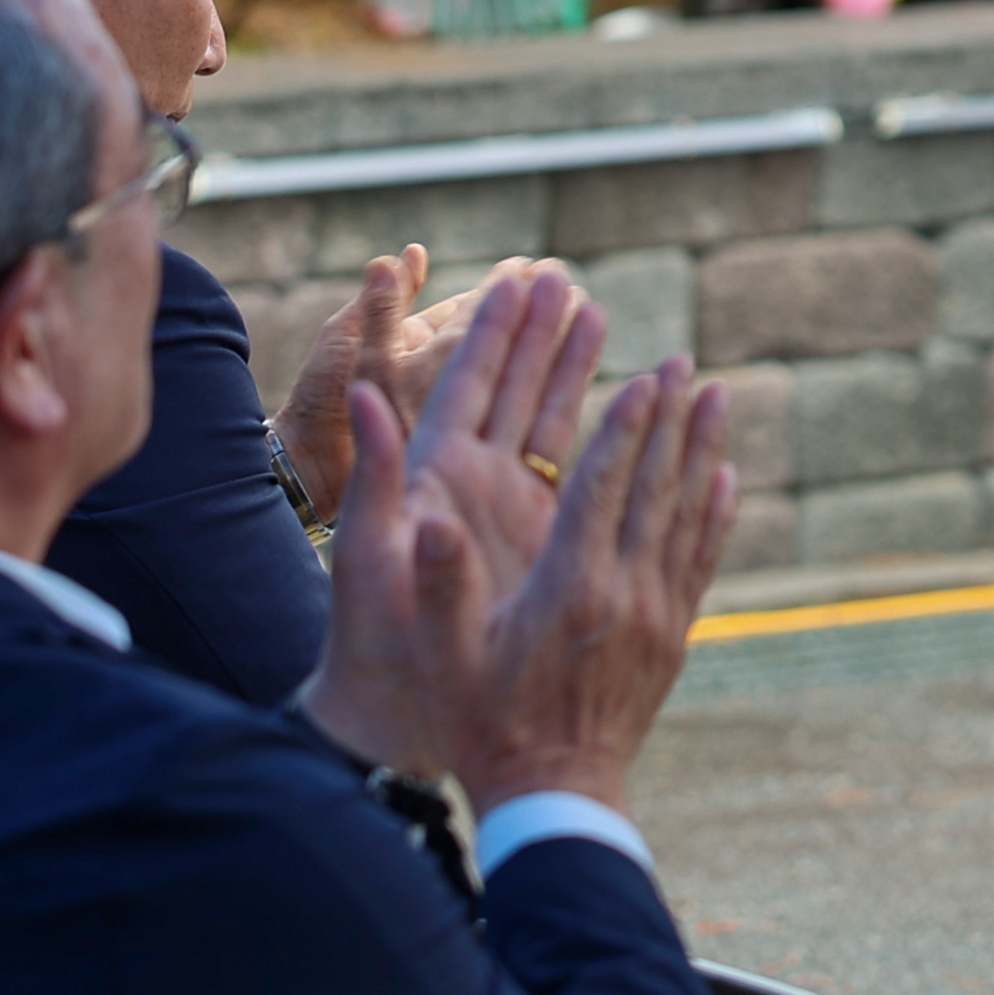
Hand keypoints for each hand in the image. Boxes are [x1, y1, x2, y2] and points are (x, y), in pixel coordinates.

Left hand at [300, 267, 609, 770]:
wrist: (389, 715)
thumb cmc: (367, 638)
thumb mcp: (364, 551)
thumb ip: (374, 472)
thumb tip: (364, 392)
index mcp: (429, 475)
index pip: (466, 385)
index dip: (492, 333)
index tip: (518, 279)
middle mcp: (468, 485)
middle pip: (511, 391)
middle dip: (537, 335)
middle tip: (563, 279)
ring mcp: (503, 514)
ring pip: (544, 426)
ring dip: (569, 372)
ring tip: (598, 316)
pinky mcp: (532, 547)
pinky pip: (570, 479)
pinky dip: (598, 441)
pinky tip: (629, 420)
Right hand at [409, 354, 742, 813]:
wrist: (553, 799)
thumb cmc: (483, 724)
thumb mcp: (444, 659)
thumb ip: (438, 588)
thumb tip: (430, 522)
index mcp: (569, 591)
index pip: (604, 491)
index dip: (625, 429)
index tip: (647, 376)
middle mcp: (626, 596)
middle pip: (655, 490)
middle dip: (670, 420)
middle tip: (687, 362)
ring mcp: (658, 618)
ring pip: (687, 517)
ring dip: (703, 452)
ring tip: (718, 396)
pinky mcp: (674, 639)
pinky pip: (700, 560)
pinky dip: (715, 513)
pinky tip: (726, 478)